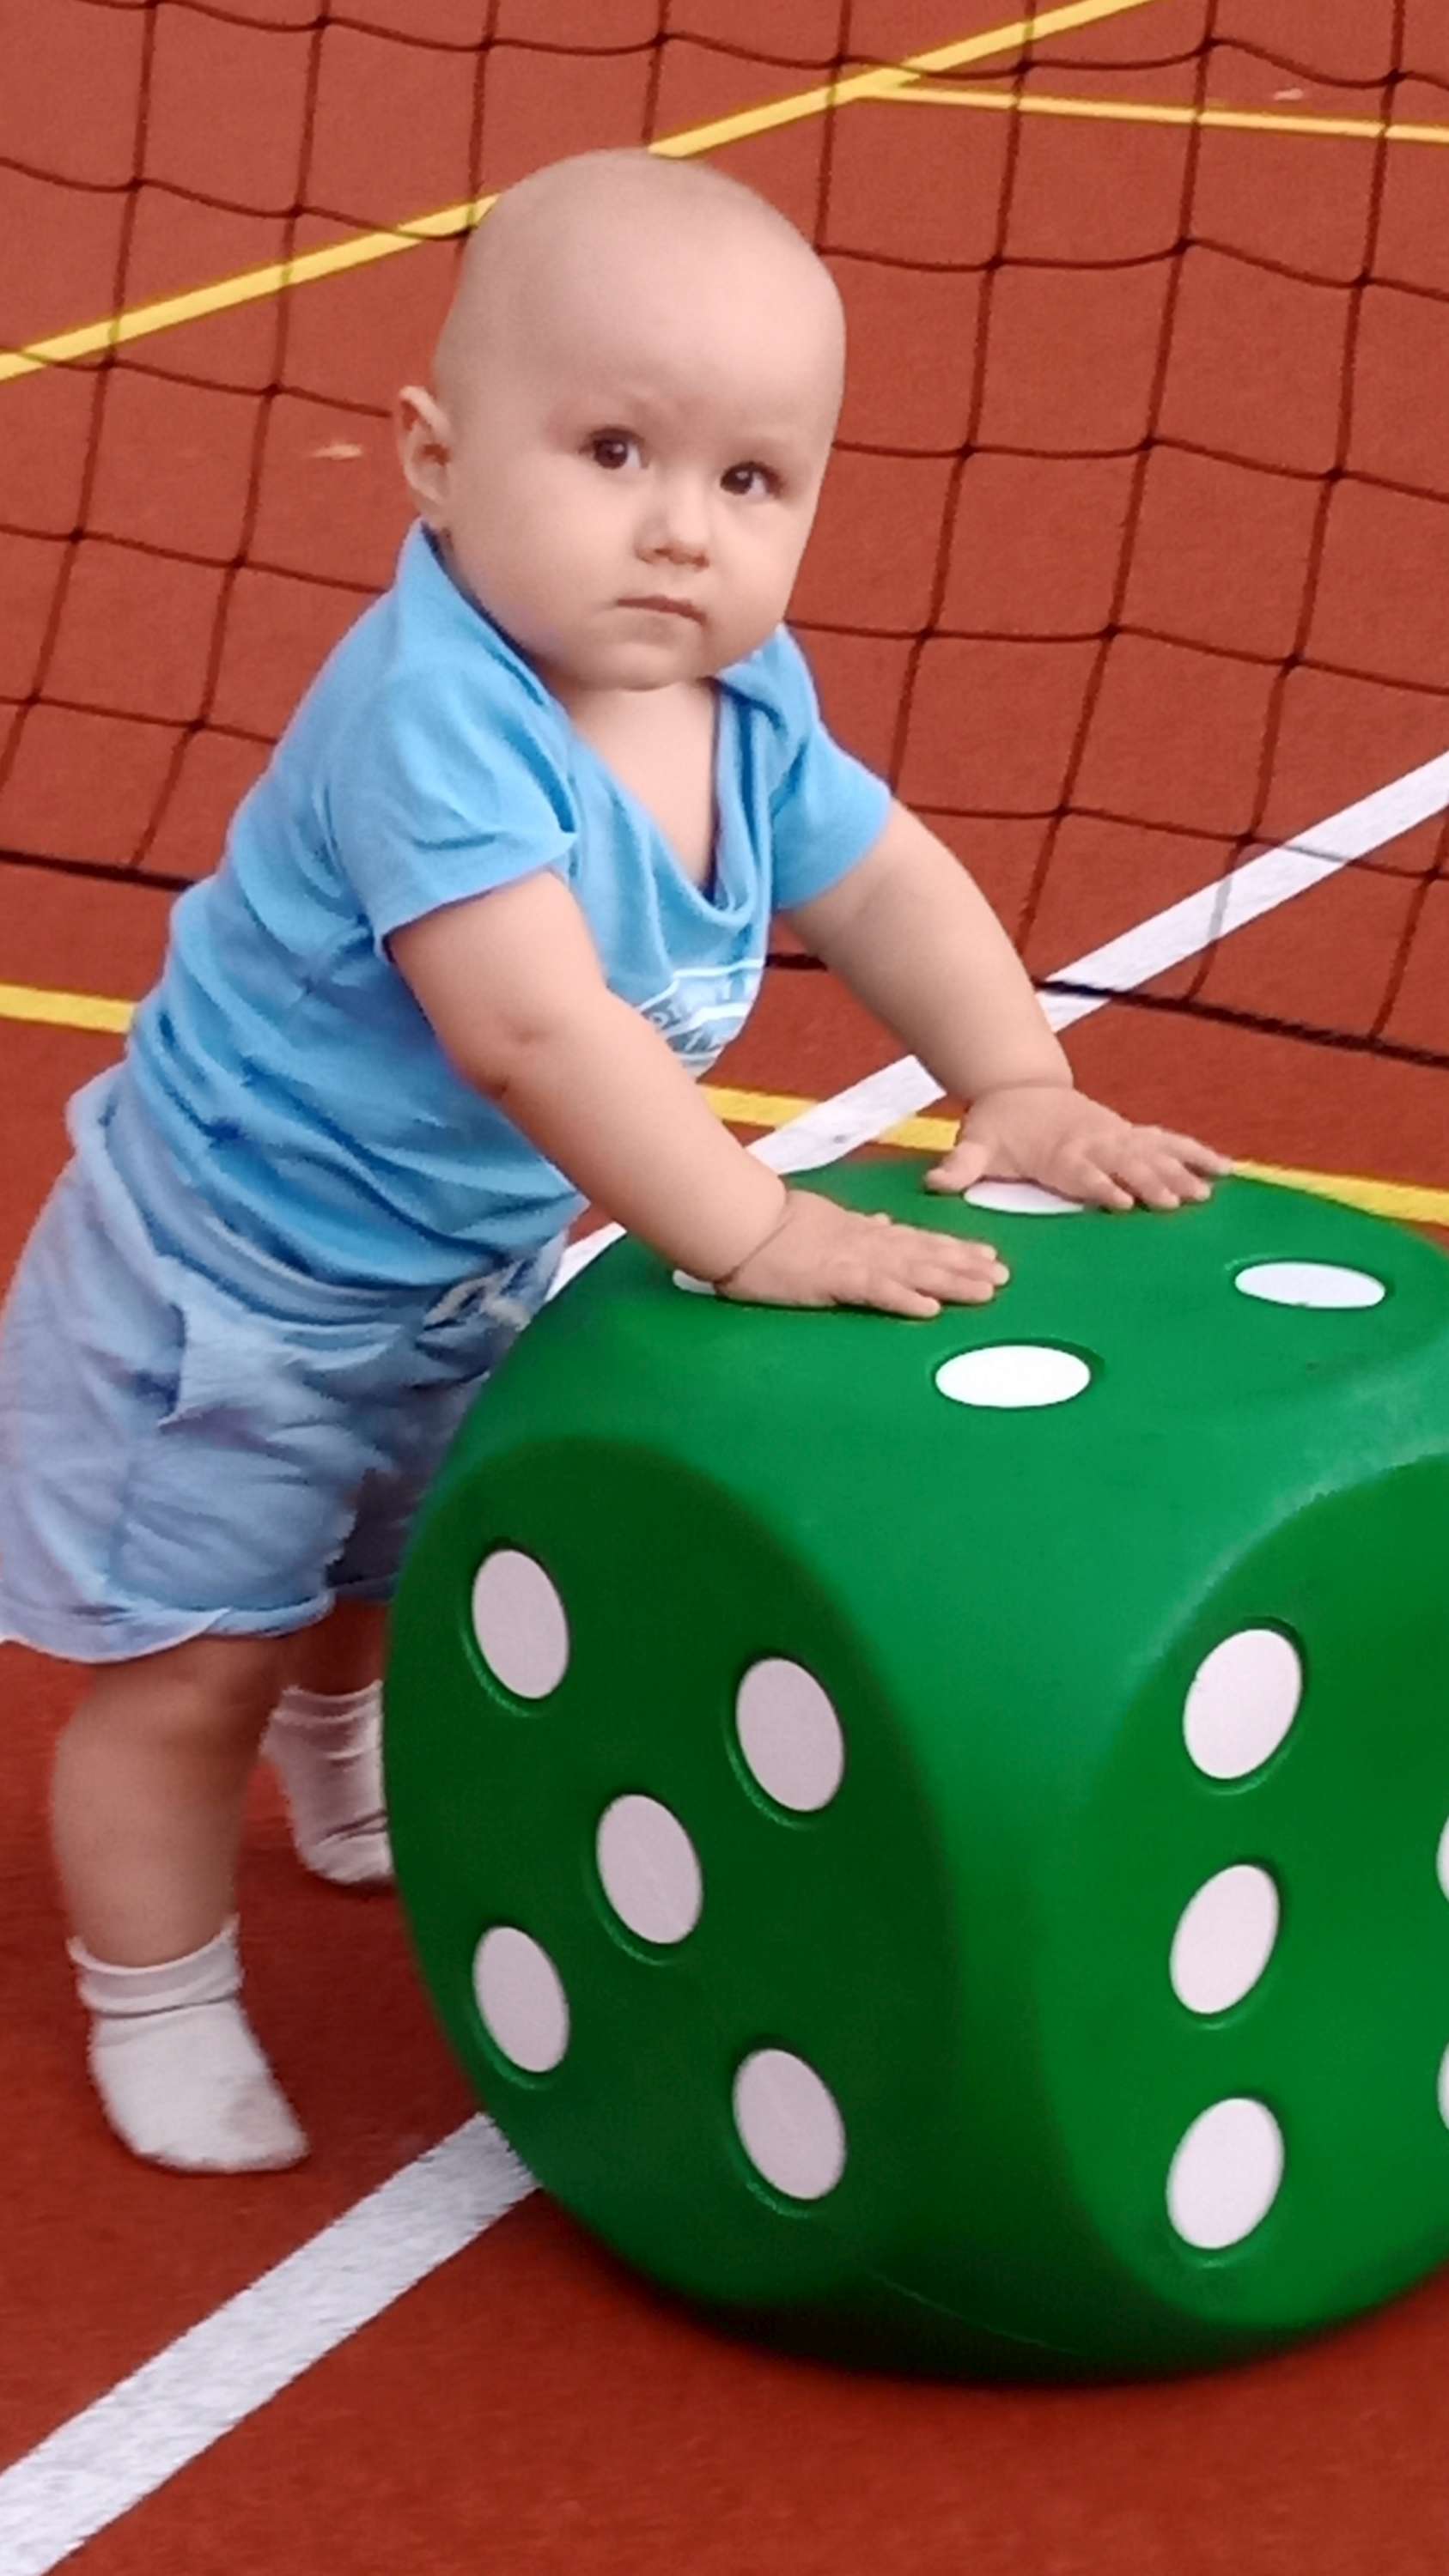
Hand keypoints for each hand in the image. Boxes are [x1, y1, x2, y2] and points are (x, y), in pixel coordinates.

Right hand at [717, 1188, 1009, 1317]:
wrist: (745, 1225)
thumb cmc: (776, 1225)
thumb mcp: (827, 1220)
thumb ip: (859, 1226)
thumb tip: (885, 1223)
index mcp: (865, 1233)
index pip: (918, 1240)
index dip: (954, 1249)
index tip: (986, 1255)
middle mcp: (869, 1244)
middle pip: (927, 1255)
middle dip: (966, 1266)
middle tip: (1004, 1276)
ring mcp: (854, 1261)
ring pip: (914, 1271)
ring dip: (951, 1281)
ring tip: (986, 1292)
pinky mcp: (835, 1279)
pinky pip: (876, 1291)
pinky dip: (905, 1299)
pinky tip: (930, 1310)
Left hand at [924, 1084, 1228, 1211]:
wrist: (1019, 1086)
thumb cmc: (998, 1125)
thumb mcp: (976, 1144)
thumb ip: (961, 1166)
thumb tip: (935, 1183)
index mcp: (1058, 1152)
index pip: (1081, 1172)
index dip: (1099, 1185)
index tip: (1119, 1201)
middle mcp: (1093, 1143)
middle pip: (1125, 1165)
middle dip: (1150, 1183)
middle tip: (1175, 1204)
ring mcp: (1116, 1136)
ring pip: (1154, 1154)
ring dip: (1181, 1172)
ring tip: (1206, 1195)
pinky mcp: (1130, 1133)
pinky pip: (1170, 1142)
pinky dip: (1198, 1154)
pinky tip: (1226, 1171)